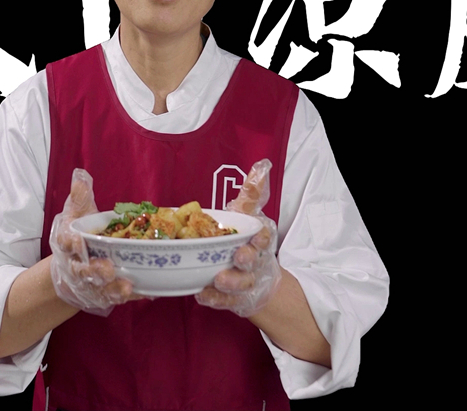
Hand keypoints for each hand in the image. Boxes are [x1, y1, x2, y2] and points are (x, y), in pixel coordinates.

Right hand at [49, 168, 140, 315]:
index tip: (79, 242)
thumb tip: (80, 175)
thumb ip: (80, 197)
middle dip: (94, 271)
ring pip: (98, 289)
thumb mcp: (77, 213)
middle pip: (82, 271)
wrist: (71, 267)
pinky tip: (145, 292)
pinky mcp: (103, 294)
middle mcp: (75, 265)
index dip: (71, 243)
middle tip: (108, 269)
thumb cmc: (78, 234)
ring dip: (111, 289)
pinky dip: (129, 296)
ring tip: (126, 286)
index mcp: (68, 243)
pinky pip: (115, 297)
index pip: (65, 243)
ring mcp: (89, 283)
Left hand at [196, 159, 281, 316]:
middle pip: (253, 261)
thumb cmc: (246, 240)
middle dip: (247, 259)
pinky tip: (202, 294)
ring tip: (218, 279)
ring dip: (231, 282)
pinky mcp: (232, 299)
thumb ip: (252, 193)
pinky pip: (223, 300)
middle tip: (237, 256)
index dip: (262, 237)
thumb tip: (261, 166)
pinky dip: (215, 299)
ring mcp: (244, 282)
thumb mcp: (247, 215)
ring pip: (240, 284)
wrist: (258, 280)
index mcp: (257, 241)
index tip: (258, 236)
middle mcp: (253, 262)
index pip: (264, 238)